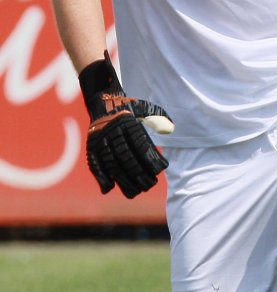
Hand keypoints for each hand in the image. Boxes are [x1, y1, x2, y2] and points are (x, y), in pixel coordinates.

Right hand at [78, 53, 172, 198]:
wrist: (104, 99)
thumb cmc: (131, 107)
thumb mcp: (147, 108)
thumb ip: (159, 118)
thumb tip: (170, 129)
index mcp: (128, 123)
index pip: (141, 145)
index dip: (150, 159)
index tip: (160, 171)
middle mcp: (113, 132)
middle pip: (126, 158)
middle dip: (138, 174)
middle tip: (150, 186)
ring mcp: (100, 140)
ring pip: (111, 163)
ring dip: (122, 180)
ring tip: (134, 192)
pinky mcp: (91, 146)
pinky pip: (94, 163)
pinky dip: (100, 176)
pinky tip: (108, 189)